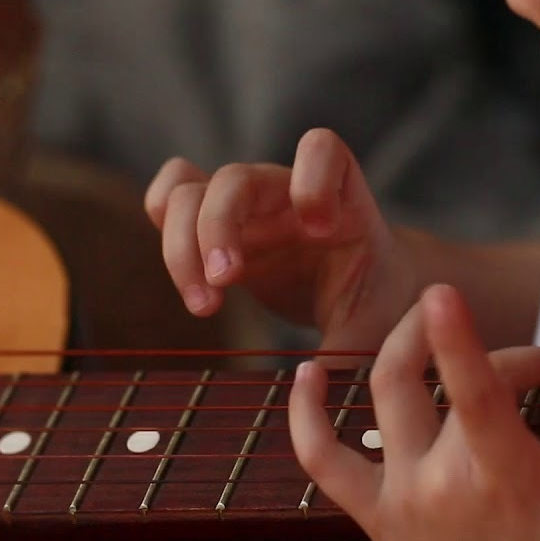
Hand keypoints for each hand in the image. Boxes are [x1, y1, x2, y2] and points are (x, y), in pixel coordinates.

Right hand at [145, 128, 416, 353]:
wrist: (369, 295)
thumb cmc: (377, 306)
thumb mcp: (371, 332)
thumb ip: (345, 356)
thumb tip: (311, 391)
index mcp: (344, 201)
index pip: (322, 149)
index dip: (314, 179)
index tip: (320, 230)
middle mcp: (288, 191)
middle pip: (234, 178)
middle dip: (218, 228)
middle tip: (225, 284)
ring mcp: (248, 204)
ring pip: (190, 191)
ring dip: (182, 246)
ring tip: (205, 306)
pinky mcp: (218, 224)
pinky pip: (171, 195)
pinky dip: (163, 223)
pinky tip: (188, 277)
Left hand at [289, 285, 539, 540]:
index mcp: (502, 482)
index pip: (476, 394)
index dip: (459, 339)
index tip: (445, 289)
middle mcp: (439, 483)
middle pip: (450, 379)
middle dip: (496, 350)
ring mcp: (398, 497)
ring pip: (383, 392)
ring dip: (403, 342)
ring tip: (432, 313)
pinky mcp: (372, 515)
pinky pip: (321, 461)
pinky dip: (304, 416)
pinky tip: (305, 373)